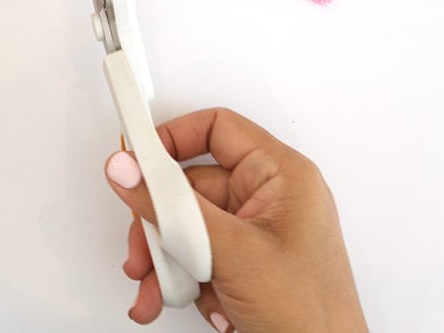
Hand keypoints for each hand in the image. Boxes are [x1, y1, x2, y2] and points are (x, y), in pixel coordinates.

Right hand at [104, 108, 366, 331]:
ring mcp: (253, 234)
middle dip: (159, 223)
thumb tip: (130, 169)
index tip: (135, 160)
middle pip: (188, 186)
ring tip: (160, 287)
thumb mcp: (232, 252)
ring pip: (185, 226)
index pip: (216, 130)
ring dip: (165, 260)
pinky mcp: (241, 265)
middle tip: (143, 245)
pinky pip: (193, 256)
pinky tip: (182, 299)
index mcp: (281, 176)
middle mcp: (267, 200)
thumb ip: (173, 207)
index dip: (171, 139)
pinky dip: (179, 279)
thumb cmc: (313, 319)